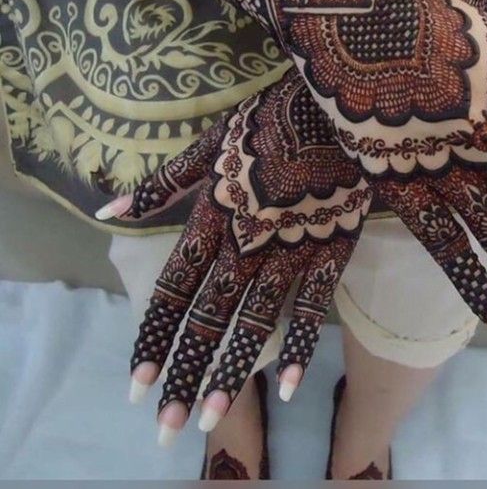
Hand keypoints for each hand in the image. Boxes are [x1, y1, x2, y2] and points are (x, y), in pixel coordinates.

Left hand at [101, 68, 369, 442]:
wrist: (334, 103)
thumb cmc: (270, 119)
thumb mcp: (209, 143)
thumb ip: (162, 183)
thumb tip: (107, 210)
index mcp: (214, 215)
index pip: (174, 287)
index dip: (153, 335)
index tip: (134, 382)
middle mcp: (246, 241)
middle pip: (209, 315)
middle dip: (183, 370)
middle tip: (163, 426)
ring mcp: (291, 248)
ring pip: (255, 319)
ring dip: (230, 371)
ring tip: (208, 417)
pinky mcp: (331, 249)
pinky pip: (314, 305)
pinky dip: (301, 343)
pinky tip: (286, 385)